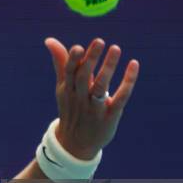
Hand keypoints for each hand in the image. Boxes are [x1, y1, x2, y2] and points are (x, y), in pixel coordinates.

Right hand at [44, 37, 138, 159]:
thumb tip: (49, 40)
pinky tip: (133, 64)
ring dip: (108, 67)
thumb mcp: (64, 87)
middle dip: (91, 60)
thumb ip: (61, 62)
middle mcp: (80, 98)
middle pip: (84, 78)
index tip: (78, 47)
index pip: (69, 73)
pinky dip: (128, 82)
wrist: (76, 143)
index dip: (73, 61)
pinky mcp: (110, 115)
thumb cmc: (72, 108)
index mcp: (67, 90)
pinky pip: (120, 98)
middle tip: (100, 41)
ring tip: (116, 48)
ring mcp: (95, 108)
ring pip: (101, 87)